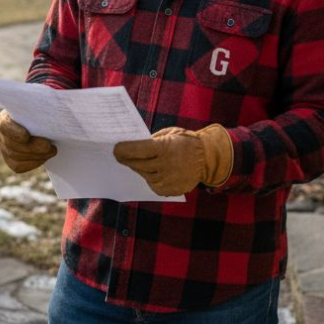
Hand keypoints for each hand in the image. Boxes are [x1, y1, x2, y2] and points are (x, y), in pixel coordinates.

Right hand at [0, 110, 56, 173]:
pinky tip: (45, 157)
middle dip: (33, 148)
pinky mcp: (11, 161)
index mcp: (6, 118)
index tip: (27, 136)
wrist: (40, 122)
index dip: (15, 133)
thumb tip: (53, 102)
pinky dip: (34, 163)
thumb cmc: (40, 109)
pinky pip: (19, 166)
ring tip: (52, 150)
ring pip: (16, 157)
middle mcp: (1, 134)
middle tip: (50, 146)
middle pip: (12, 146)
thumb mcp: (40, 104)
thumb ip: (43, 104)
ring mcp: (4, 148)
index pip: (5, 127)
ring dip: (37, 156)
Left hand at [113, 124, 232, 196]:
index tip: (115, 149)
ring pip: (144, 175)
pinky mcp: (170, 190)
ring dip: (139, 168)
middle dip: (127, 159)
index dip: (124, 150)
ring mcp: (167, 180)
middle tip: (119, 155)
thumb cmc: (186, 142)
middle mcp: (164, 166)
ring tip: (138, 162)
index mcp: (164, 148)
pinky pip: (153, 185)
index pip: (138, 150)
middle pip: (137, 164)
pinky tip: (153, 171)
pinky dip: (150, 178)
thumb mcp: (170, 134)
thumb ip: (153, 140)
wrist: (207, 158)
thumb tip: (134, 147)